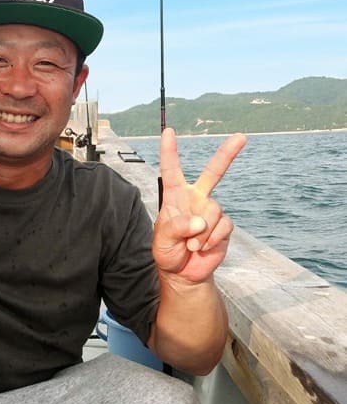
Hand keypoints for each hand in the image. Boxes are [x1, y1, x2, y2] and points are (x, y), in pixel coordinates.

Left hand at [153, 128, 246, 283]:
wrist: (184, 273)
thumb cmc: (168, 252)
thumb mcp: (162, 240)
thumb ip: (176, 228)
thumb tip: (199, 221)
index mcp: (175, 196)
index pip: (172, 169)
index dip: (169, 150)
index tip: (168, 131)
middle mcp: (196, 199)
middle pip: (214, 173)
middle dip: (228, 154)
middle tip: (241, 137)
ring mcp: (211, 212)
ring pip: (213, 211)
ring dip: (201, 232)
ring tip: (191, 245)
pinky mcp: (224, 227)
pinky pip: (222, 228)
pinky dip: (211, 240)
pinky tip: (203, 248)